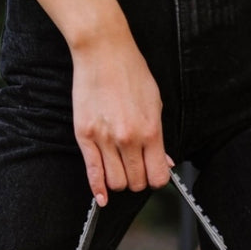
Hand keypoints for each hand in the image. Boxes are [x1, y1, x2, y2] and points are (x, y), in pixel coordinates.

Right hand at [71, 37, 172, 205]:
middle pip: (135, 183)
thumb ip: (159, 137)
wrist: (103, 51)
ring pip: (116, 182)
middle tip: (135, 170)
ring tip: (119, 170)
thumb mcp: (155, 103)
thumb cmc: (131, 72)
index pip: (157, 176)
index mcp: (150, 130)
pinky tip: (101, 198)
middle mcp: (128, 139)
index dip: (155, 179)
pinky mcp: (86, 136)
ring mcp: (105, 139)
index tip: (152, 174)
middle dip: (137, 181)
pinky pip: (93, 172)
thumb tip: (164, 161)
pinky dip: (97, 190)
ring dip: (119, 182)